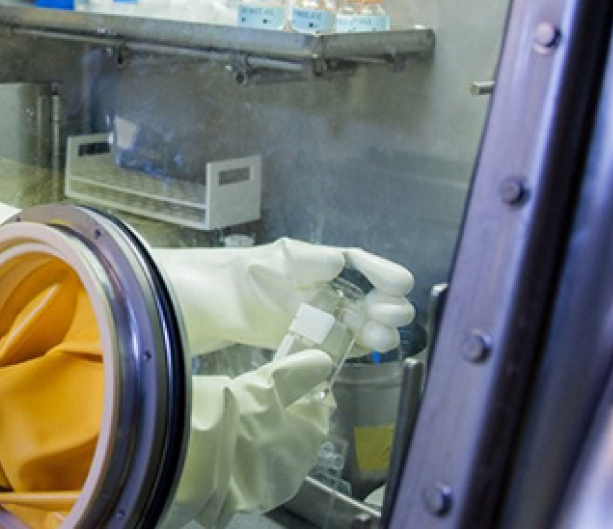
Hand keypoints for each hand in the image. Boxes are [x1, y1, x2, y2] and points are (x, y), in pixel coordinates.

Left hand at [152, 239, 415, 355]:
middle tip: (391, 314)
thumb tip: (339, 262)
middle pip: (368, 297)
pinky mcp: (312, 342)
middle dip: (386, 305)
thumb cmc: (245, 277)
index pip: (361, 264)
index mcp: (321, 264)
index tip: (401, 283)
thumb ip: (311, 263)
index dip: (382, 272)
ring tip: (383, 337)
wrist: (212, 306)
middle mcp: (327, 288)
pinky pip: (343, 345)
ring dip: (377, 330)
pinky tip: (367, 349)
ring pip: (361, 323)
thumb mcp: (279, 263)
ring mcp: (322, 316)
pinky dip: (357, 348)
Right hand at [163, 349, 335, 525]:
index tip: (287, 382)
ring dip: (262, 439)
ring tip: (236, 422)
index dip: (305, 395)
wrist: (199, 463)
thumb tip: (323, 360)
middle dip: (281, 418)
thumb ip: (297, 371)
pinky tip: (227, 445)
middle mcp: (299, 468)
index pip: (319, 413)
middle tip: (254, 400)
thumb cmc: (240, 418)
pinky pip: (253, 472)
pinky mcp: (249, 501)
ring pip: (274, 456)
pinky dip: (245, 458)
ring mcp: (274, 488)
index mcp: (310, 439)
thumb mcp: (267, 384)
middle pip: (296, 435)